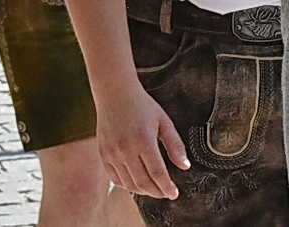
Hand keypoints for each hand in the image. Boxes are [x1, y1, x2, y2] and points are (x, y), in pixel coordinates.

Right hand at [94, 79, 190, 198]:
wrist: (114, 93)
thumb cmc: (142, 105)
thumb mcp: (164, 121)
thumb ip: (175, 145)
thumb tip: (185, 166)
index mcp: (143, 140)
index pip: (157, 173)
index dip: (167, 187)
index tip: (174, 194)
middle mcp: (126, 149)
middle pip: (143, 182)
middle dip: (157, 192)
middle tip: (166, 194)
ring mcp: (112, 153)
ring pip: (128, 183)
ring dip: (143, 191)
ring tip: (154, 189)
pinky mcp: (103, 155)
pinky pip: (115, 178)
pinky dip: (127, 185)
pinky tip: (137, 183)